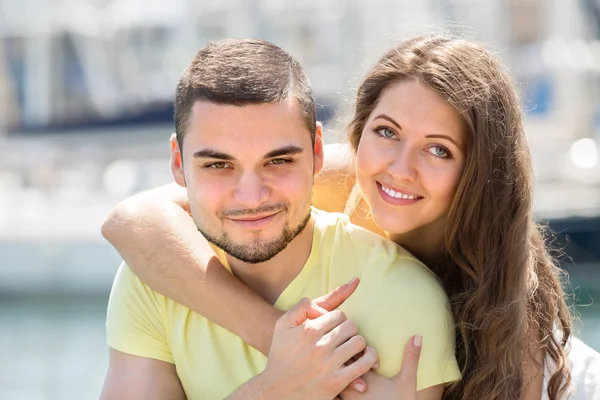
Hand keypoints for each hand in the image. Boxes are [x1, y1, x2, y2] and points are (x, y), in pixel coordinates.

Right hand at [257, 295, 378, 399]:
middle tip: (343, 337)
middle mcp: (319, 346)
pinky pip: (364, 364)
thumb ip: (302, 307)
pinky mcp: (337, 382)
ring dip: (358, 342)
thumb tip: (322, 305)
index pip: (338, 314)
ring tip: (352, 346)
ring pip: (359, 342)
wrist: (276, 391)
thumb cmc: (280, 355)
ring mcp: (329, 365)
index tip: (334, 327)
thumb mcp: (282, 326)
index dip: (339, 320)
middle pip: (350, 326)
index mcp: (308, 330)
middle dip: (349, 329)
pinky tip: (366, 356)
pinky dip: (370, 358)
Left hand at [338, 335, 422, 399]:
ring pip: (332, 378)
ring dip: (337, 373)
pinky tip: (341, 387)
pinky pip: (331, 395)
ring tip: (347, 373)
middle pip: (337, 363)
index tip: (364, 353)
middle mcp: (350, 387)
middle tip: (354, 360)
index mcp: (364, 376)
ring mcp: (345, 399)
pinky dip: (333, 389)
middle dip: (344, 359)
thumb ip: (411, 358)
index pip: (349, 352)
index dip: (354, 349)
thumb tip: (417, 336)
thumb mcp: (408, 381)